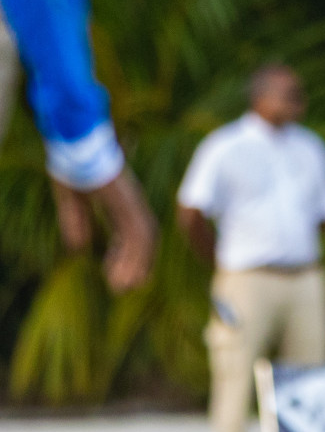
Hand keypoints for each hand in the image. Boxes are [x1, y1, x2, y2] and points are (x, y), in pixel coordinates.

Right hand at [51, 171, 157, 292]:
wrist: (79, 144)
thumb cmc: (74, 165)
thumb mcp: (73, 199)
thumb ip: (76, 221)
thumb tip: (78, 247)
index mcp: (122, 202)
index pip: (133, 233)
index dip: (129, 254)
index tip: (120, 272)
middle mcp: (133, 205)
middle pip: (145, 240)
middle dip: (139, 264)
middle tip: (127, 287)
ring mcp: (134, 204)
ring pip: (144, 241)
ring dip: (135, 265)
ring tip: (122, 287)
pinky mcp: (129, 204)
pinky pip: (136, 235)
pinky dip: (132, 256)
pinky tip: (120, 272)